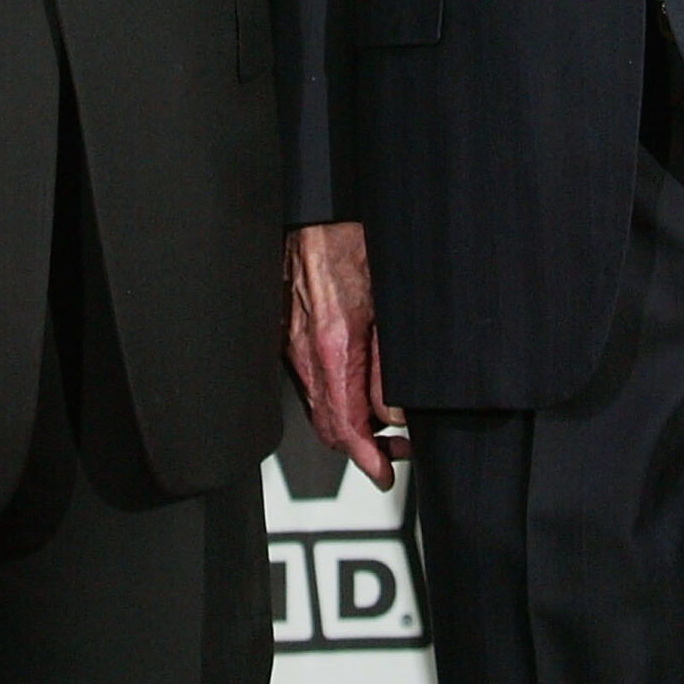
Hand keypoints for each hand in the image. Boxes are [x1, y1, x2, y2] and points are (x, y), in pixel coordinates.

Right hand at [284, 221, 409, 489]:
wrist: (317, 210)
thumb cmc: (353, 242)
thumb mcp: (390, 305)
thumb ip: (388, 365)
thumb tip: (396, 413)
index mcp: (335, 343)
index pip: (346, 425)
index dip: (367, 458)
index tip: (384, 473)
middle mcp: (306, 349)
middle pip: (328, 426)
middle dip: (361, 449)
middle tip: (395, 453)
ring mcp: (291, 342)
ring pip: (317, 406)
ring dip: (348, 424)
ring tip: (383, 424)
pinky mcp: (287, 332)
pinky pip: (308, 381)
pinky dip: (331, 399)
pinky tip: (355, 390)